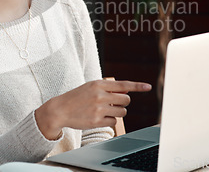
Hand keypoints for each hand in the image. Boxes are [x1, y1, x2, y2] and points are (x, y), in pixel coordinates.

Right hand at [35, 80, 150, 139]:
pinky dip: (110, 121)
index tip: (148, 87)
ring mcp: (98, 109)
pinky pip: (113, 122)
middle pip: (126, 100)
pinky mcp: (97, 121)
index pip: (123, 85)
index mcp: (99, 84)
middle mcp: (100, 95)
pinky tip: (99, 117)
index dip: (137, 86)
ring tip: (104, 110)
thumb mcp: (91, 87)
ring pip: (122, 112)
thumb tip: (127, 91)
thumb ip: (109, 88)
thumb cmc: (77, 97)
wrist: (60, 109)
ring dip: (117, 112)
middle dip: (123, 102)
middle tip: (114, 103)